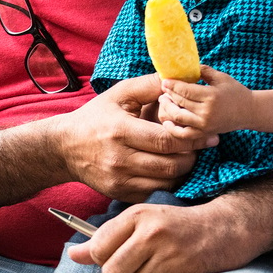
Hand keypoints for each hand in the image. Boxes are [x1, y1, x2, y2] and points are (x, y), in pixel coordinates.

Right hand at [56, 74, 212, 201]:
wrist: (64, 147)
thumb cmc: (95, 117)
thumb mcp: (119, 94)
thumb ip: (149, 85)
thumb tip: (179, 79)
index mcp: (121, 131)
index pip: (166, 140)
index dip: (192, 138)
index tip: (207, 134)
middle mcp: (120, 159)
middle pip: (171, 165)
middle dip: (192, 156)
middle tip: (200, 147)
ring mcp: (119, 179)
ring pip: (166, 182)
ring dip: (184, 171)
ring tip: (187, 157)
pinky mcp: (120, 193)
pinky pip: (155, 193)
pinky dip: (169, 183)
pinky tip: (170, 169)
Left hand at [70, 197, 260, 272]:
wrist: (227, 227)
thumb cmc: (178, 225)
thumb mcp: (141, 222)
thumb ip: (106, 238)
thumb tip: (72, 256)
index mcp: (137, 216)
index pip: (98, 249)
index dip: (101, 261)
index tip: (112, 259)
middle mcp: (151, 233)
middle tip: (132, 272)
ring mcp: (169, 254)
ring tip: (155, 271)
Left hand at [158, 66, 250, 134]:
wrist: (249, 112)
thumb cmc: (235, 92)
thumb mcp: (221, 77)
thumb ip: (203, 70)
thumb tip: (185, 66)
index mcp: (211, 96)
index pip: (185, 90)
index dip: (172, 85)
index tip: (165, 80)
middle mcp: (207, 112)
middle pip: (180, 103)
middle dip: (168, 95)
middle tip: (163, 89)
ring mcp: (205, 125)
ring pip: (178, 117)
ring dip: (168, 109)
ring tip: (163, 101)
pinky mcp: (204, 133)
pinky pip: (184, 134)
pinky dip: (173, 129)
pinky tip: (166, 122)